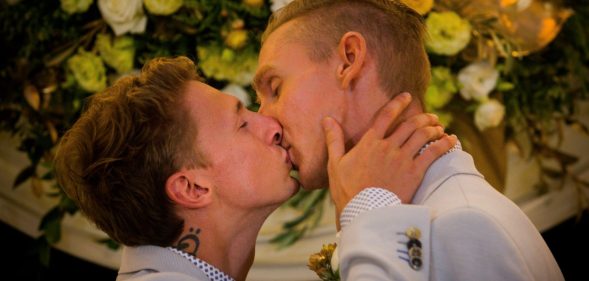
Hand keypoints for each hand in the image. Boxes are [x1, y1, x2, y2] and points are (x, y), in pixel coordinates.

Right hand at [322, 93, 456, 223]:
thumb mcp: (335, 163)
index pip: (385, 116)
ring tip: (439, 126)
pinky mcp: (414, 172)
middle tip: (431, 116)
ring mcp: (402, 159)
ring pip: (422, 135)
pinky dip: (443, 144)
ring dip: (433, 128)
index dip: (397, 104)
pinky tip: (451, 140)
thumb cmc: (346, 190)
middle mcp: (388, 147)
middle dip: (422, 117)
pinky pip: (432, 153)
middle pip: (409, 124)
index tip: (406, 96)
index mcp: (369, 143)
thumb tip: (326, 119)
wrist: (363, 211)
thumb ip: (333, 139)